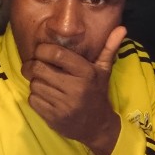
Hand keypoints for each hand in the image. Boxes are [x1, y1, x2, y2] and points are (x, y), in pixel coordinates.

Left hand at [21, 26, 126, 154]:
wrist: (97, 126)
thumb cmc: (97, 93)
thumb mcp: (103, 70)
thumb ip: (109, 48)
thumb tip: (121, 28)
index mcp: (86, 73)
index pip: (56, 54)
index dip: (42, 50)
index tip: (41, 51)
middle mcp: (75, 88)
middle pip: (39, 68)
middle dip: (32, 66)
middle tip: (34, 66)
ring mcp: (64, 104)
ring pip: (35, 84)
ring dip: (35, 82)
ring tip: (44, 83)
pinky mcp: (54, 117)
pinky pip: (33, 100)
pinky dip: (35, 97)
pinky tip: (45, 97)